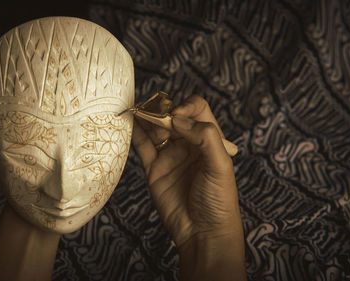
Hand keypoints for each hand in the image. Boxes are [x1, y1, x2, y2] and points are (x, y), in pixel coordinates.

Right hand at [132, 95, 245, 279]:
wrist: (203, 233)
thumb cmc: (219, 200)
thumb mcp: (220, 165)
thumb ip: (205, 137)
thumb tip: (179, 118)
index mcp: (209, 140)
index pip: (197, 110)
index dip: (186, 107)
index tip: (176, 115)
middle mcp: (189, 144)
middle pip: (173, 116)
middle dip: (162, 111)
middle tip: (154, 115)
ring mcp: (170, 156)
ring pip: (156, 129)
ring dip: (147, 118)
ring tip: (138, 112)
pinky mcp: (154, 168)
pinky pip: (143, 146)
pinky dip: (135, 133)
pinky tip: (129, 122)